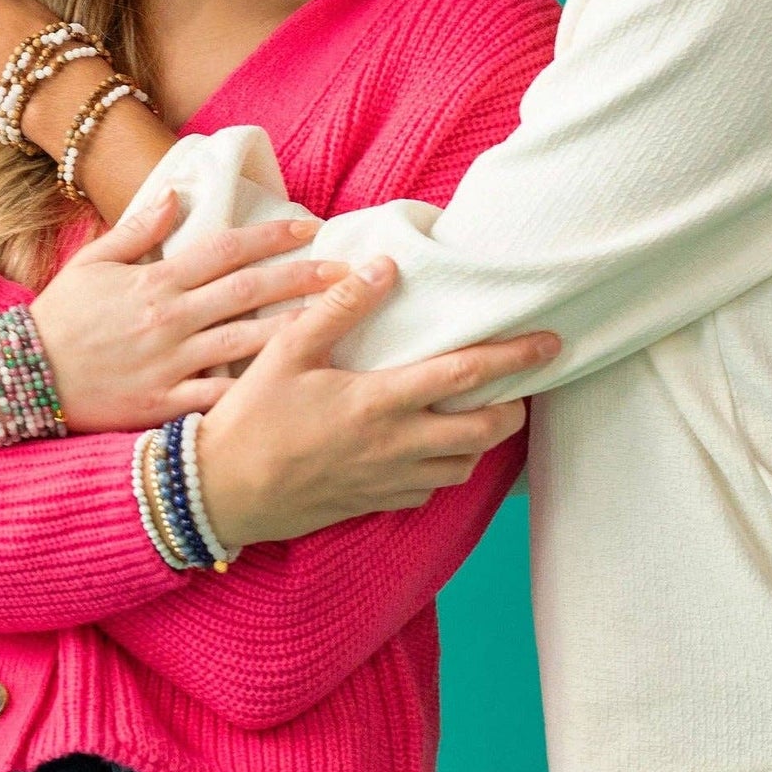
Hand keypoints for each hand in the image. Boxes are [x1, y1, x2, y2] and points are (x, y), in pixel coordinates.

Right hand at [31, 190, 348, 432]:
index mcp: (156, 281)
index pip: (226, 248)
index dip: (271, 235)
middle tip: (347, 272)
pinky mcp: (162, 405)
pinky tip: (292, 390)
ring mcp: (169, 364)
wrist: (19, 377)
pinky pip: (216, 400)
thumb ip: (138, 228)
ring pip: (244, 345)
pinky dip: (251, 395)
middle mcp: (170, 319)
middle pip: (248, 292)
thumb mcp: (91, 262)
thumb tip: (177, 193)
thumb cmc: (58, 318)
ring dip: (293, 331)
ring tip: (338, 324)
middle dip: (302, 279)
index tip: (310, 225)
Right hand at [195, 257, 553, 546]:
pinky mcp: (375, 502)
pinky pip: (431, 489)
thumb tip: (385, 268)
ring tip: (480, 414)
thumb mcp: (286, 350)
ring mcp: (388, 480)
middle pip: (484, 432)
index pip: (465, 375)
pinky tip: (431, 448)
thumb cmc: (252, 417)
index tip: (549, 343)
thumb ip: (339, 308)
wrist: (222, 491)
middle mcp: (396, 446)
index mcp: (379, 401)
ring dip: (482, 441)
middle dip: (514, 408)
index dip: (514, 357)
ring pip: (464, 465)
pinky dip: (445, 467)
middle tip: (520, 387)